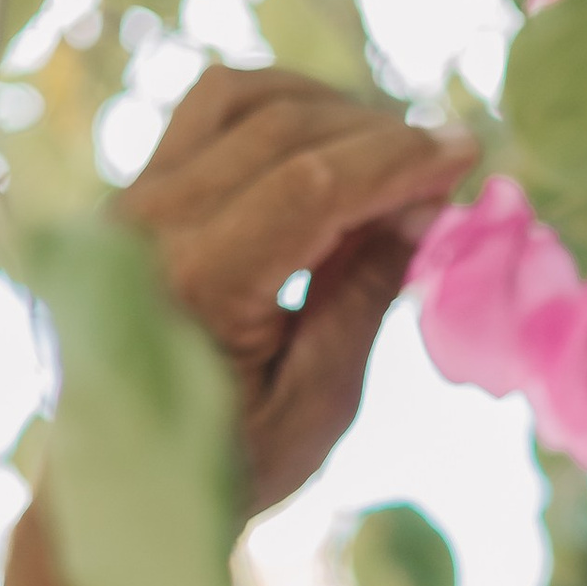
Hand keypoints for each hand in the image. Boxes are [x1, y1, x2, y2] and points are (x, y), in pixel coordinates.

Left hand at [116, 68, 474, 513]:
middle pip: (282, 129)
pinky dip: (281, 110)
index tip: (465, 154)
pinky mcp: (135, 194)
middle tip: (445, 166)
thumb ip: (364, 295)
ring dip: (330, 110)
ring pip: (242, 99)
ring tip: (389, 156)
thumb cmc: (227, 463)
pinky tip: (330, 145)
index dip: (396, 160)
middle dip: (379, 136)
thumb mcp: (315, 403)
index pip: (309, 183)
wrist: (121, 486)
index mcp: (195, 286)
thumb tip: (424, 208)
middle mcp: (148, 226)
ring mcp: (131, 201)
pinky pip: (211, 112)